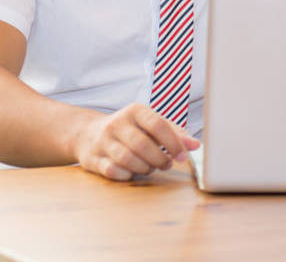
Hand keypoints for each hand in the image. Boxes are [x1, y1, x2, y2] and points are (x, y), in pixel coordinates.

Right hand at [71, 103, 200, 180]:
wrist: (89, 134)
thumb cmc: (130, 130)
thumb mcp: (151, 125)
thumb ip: (174, 133)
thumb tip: (196, 145)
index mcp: (135, 111)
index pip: (158, 124)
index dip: (173, 142)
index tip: (182, 156)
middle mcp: (116, 123)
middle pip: (142, 144)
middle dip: (159, 158)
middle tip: (167, 164)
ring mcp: (102, 141)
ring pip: (127, 159)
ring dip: (145, 167)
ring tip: (151, 167)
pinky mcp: (93, 159)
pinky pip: (113, 171)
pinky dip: (127, 174)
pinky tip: (132, 171)